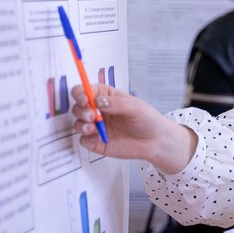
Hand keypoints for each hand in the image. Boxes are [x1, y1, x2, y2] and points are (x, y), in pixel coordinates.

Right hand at [70, 84, 196, 173]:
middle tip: (91, 116)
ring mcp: (97, 127)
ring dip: (81, 124)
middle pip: (78, 106)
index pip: (86, 90)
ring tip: (92, 127)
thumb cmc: (148, 120)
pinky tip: (97, 138)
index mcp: (107, 97)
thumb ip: (116, 103)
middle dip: (81, 110)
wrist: (155, 141)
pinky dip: (86, 139)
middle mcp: (99, 111)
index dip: (81, 93)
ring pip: (78, 123)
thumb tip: (97, 101)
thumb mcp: (135, 107)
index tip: (84, 99)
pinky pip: (83, 140)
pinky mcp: (97, 142)